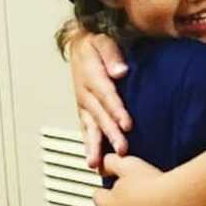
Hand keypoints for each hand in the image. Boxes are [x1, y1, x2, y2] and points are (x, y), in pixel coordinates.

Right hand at [70, 30, 131, 167]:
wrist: (78, 45)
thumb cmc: (95, 44)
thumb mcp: (102, 41)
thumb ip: (111, 54)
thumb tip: (120, 71)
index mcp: (92, 76)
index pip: (107, 95)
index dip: (116, 110)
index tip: (127, 124)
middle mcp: (85, 93)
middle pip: (100, 116)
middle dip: (110, 134)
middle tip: (121, 149)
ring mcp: (83, 105)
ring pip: (89, 127)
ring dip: (94, 146)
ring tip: (95, 164)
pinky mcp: (84, 112)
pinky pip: (85, 130)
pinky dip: (88, 146)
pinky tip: (92, 162)